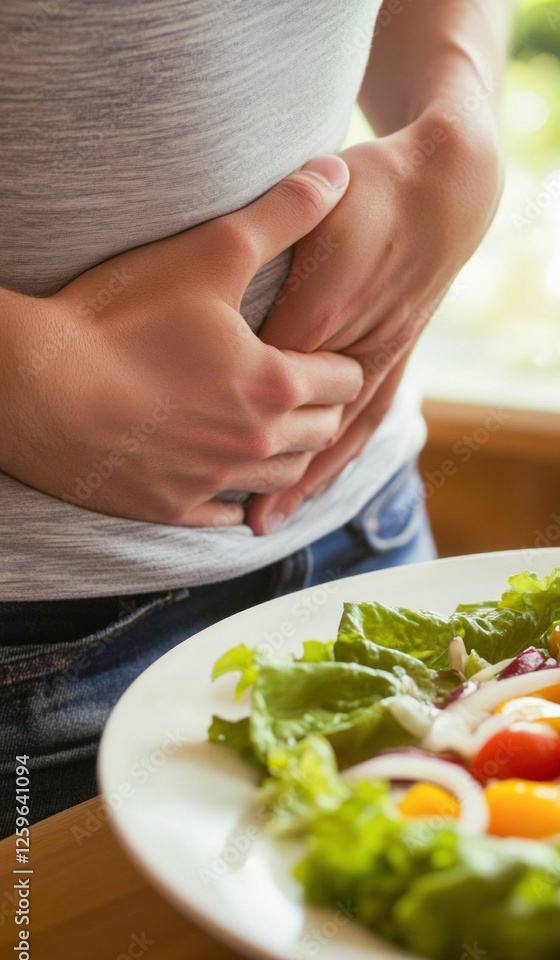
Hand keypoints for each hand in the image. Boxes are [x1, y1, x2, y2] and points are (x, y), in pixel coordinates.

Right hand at [0, 156, 363, 525]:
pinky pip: (228, 518)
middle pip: (322, 433)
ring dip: (289, 454)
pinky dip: (239, 498)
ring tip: (276, 430)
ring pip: (283, 478)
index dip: (340, 361)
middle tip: (305, 387)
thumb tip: (335, 173)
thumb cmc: (117, 319)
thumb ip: (281, 214)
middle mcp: (255, 442)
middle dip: (322, 408)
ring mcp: (214, 481)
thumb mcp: (208, 252)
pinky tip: (231, 479)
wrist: (33, 386)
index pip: (345, 381)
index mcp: (275, 385)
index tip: (323, 351)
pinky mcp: (171, 508)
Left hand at [247, 112, 502, 533]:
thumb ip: (275, 230)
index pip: (264, 376)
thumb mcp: (319, 206)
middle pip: (298, 423)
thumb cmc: (376, 193)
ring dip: (302, 479)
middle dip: (260, 468)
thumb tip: (219, 277)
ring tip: (269, 521)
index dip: (218, 411)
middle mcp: (353, 347)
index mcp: (323, 310)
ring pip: (337, 435)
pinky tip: (319, 480)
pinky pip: (368, 421)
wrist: (446, 190)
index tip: (174, 448)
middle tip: (219, 512)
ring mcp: (378, 358)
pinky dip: (341, 455)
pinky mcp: (394, 358)